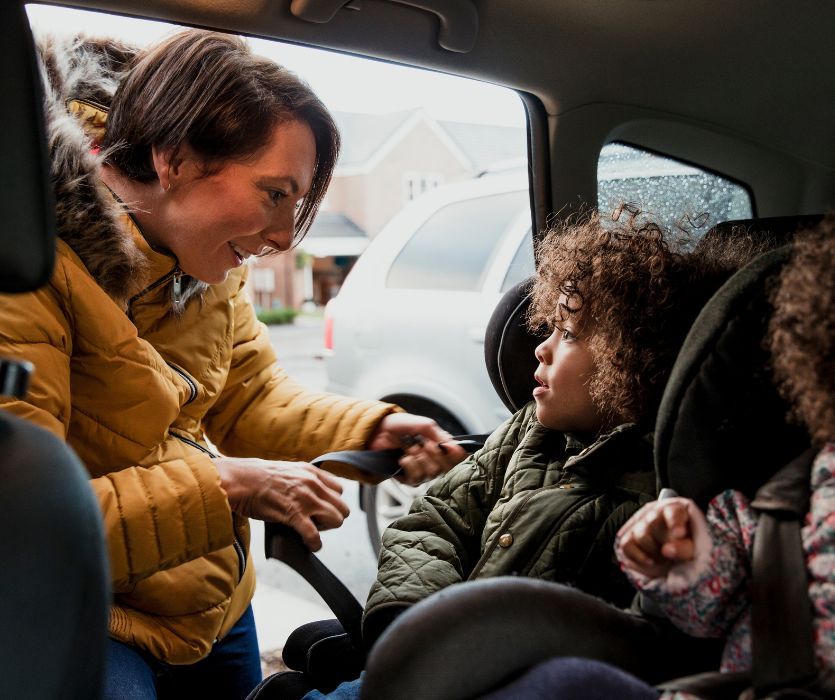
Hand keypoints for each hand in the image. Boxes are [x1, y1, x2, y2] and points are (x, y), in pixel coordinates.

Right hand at [214, 457, 349, 550]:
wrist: (240, 480)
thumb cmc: (258, 477)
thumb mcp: (288, 470)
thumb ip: (304, 480)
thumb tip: (311, 493)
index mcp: (312, 472)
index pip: (340, 490)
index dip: (332, 502)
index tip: (320, 509)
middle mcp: (313, 484)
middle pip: (342, 507)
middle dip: (332, 518)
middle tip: (316, 522)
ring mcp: (305, 499)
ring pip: (336, 520)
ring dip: (326, 529)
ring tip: (311, 531)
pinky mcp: (294, 514)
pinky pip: (314, 535)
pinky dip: (315, 544)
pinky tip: (310, 545)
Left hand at [367, 413, 467, 483]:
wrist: (377, 430)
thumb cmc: (399, 426)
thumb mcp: (423, 424)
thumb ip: (438, 433)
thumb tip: (451, 444)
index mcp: (439, 448)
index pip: (456, 457)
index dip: (456, 454)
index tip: (450, 447)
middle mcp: (433, 461)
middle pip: (446, 467)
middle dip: (435, 454)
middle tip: (424, 443)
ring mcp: (421, 471)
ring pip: (431, 473)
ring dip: (420, 458)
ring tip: (410, 447)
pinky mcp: (407, 479)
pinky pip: (416, 479)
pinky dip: (410, 466)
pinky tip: (404, 458)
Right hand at [617, 497, 696, 578]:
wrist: (674, 560)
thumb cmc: (688, 550)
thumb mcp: (695, 549)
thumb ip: (684, 548)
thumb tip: (667, 550)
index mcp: (674, 510)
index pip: (672, 512)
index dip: (675, 522)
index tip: (679, 535)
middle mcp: (654, 513)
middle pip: (653, 522)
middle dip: (665, 541)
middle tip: (674, 552)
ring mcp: (639, 525)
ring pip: (641, 535)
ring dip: (654, 551)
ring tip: (665, 558)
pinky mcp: (628, 538)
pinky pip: (626, 544)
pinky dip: (638, 556)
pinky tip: (651, 562)